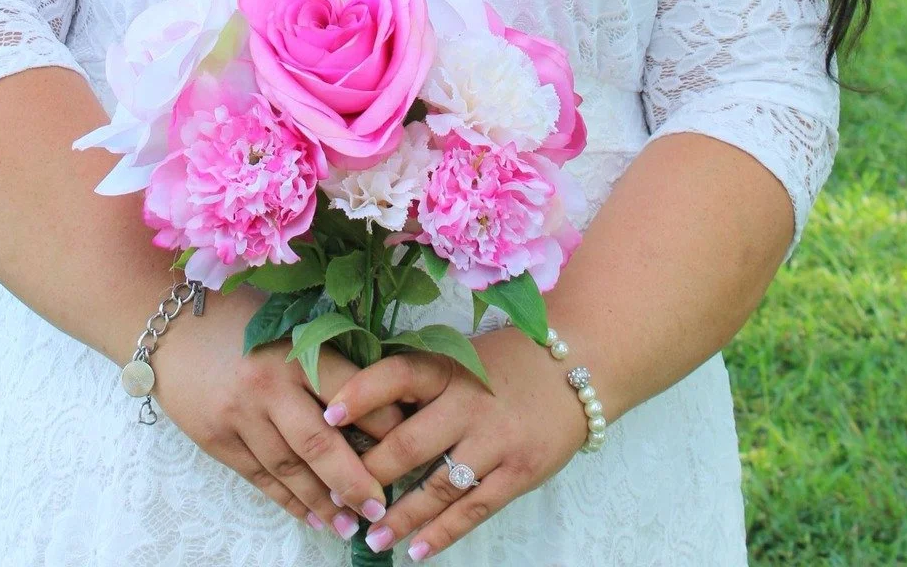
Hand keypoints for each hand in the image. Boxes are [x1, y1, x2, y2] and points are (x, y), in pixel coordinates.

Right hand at [154, 283, 406, 538]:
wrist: (167, 329)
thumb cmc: (236, 318)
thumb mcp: (282, 325)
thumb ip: (321, 357)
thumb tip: (376, 392)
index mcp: (291, 350)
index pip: (347, 391)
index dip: (382, 420)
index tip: (410, 442)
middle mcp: (267, 386)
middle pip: (320, 443)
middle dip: (354, 480)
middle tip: (382, 507)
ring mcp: (239, 417)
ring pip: (290, 470)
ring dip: (323, 502)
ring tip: (351, 524)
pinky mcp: (218, 441)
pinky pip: (260, 479)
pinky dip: (289, 501)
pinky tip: (312, 517)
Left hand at [321, 325, 590, 558]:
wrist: (579, 368)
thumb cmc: (509, 364)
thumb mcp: (465, 358)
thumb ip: (424, 383)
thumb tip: (362, 412)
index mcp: (451, 367)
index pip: (398, 375)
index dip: (361, 393)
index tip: (326, 416)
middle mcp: (470, 403)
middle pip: (409, 442)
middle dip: (370, 474)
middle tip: (337, 496)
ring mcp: (496, 440)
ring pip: (438, 486)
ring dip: (401, 516)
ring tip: (371, 536)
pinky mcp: (519, 472)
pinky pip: (473, 509)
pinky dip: (443, 533)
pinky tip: (417, 550)